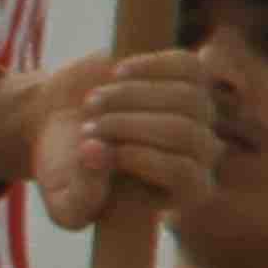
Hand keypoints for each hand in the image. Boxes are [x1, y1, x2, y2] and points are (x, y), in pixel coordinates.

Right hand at [3, 53, 233, 232]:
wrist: (64, 122)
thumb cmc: (69, 171)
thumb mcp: (65, 202)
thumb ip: (81, 198)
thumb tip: (98, 153)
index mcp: (186, 192)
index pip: (187, 175)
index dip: (143, 160)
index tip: (97, 151)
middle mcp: (202, 152)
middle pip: (185, 133)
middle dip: (129, 126)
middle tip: (86, 128)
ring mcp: (201, 111)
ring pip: (187, 98)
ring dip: (131, 96)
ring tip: (92, 103)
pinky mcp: (190, 76)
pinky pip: (189, 66)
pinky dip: (150, 66)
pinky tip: (117, 73)